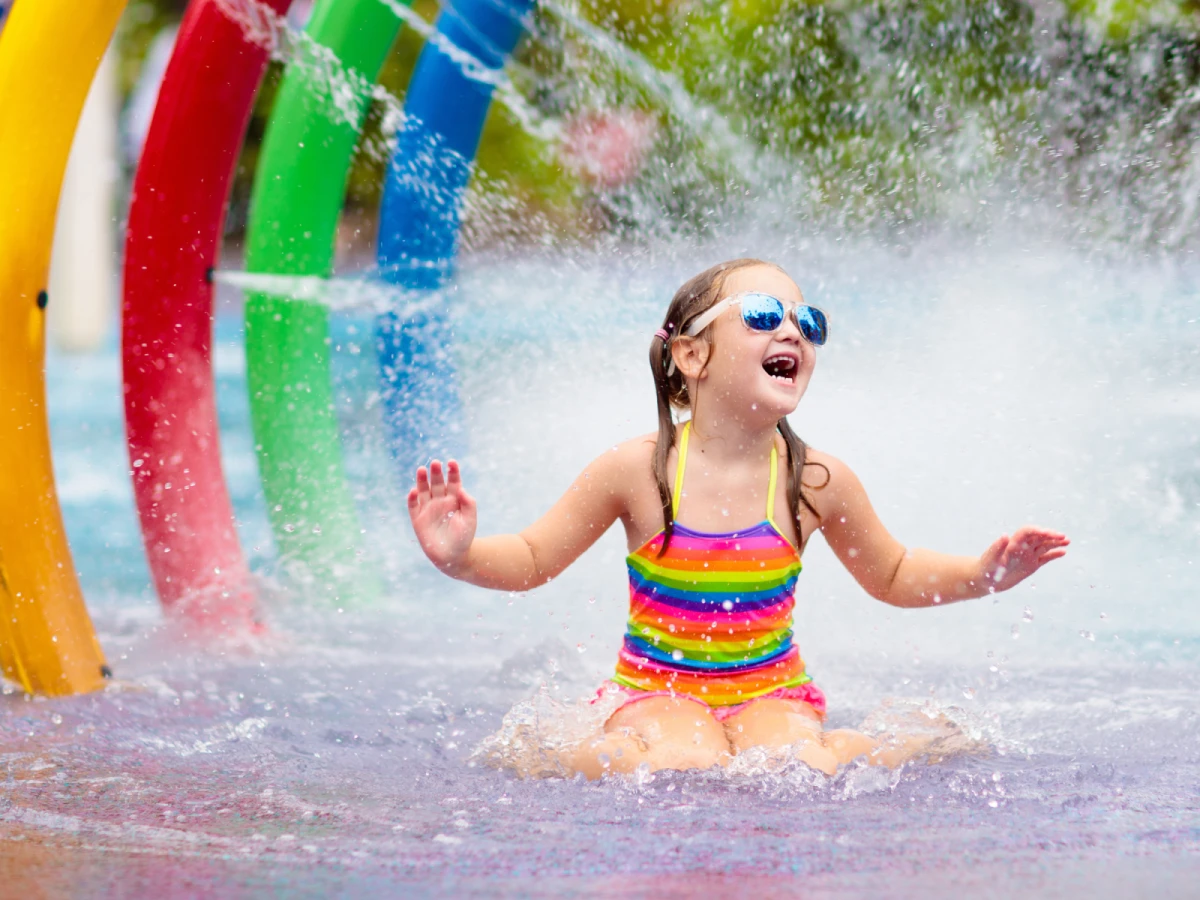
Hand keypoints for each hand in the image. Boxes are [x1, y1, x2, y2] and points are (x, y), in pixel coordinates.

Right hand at [407, 459, 476, 574]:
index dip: (452, 471)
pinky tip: (413, 491)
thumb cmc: (464, 538)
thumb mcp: (470, 520)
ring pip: (423, 490)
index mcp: (454, 499)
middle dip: (436, 473)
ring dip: (422, 480)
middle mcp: (440, 501)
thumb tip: (461, 489)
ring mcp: (428, 509)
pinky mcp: (418, 519)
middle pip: (437, 483)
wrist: (453, 557)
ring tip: (421, 469)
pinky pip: (413, 506)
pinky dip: (412, 498)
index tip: (452, 462)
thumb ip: (469, 503)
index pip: (453, 482)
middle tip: (435, 463)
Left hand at [979, 526, 1069, 592]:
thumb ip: (997, 547)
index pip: (1028, 532)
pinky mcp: (1031, 565)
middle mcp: (1022, 547)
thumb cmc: (985, 568)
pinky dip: (1054, 554)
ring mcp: (1028, 555)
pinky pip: (1045, 558)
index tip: (1048, 533)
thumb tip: (1005, 535)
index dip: (1038, 531)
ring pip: (1044, 546)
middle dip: (1051, 535)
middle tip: (1063, 537)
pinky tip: (1063, 552)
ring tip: (1067, 541)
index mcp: (1013, 543)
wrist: (984, 580)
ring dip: (1055, 543)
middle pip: (1039, 537)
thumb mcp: (990, 559)